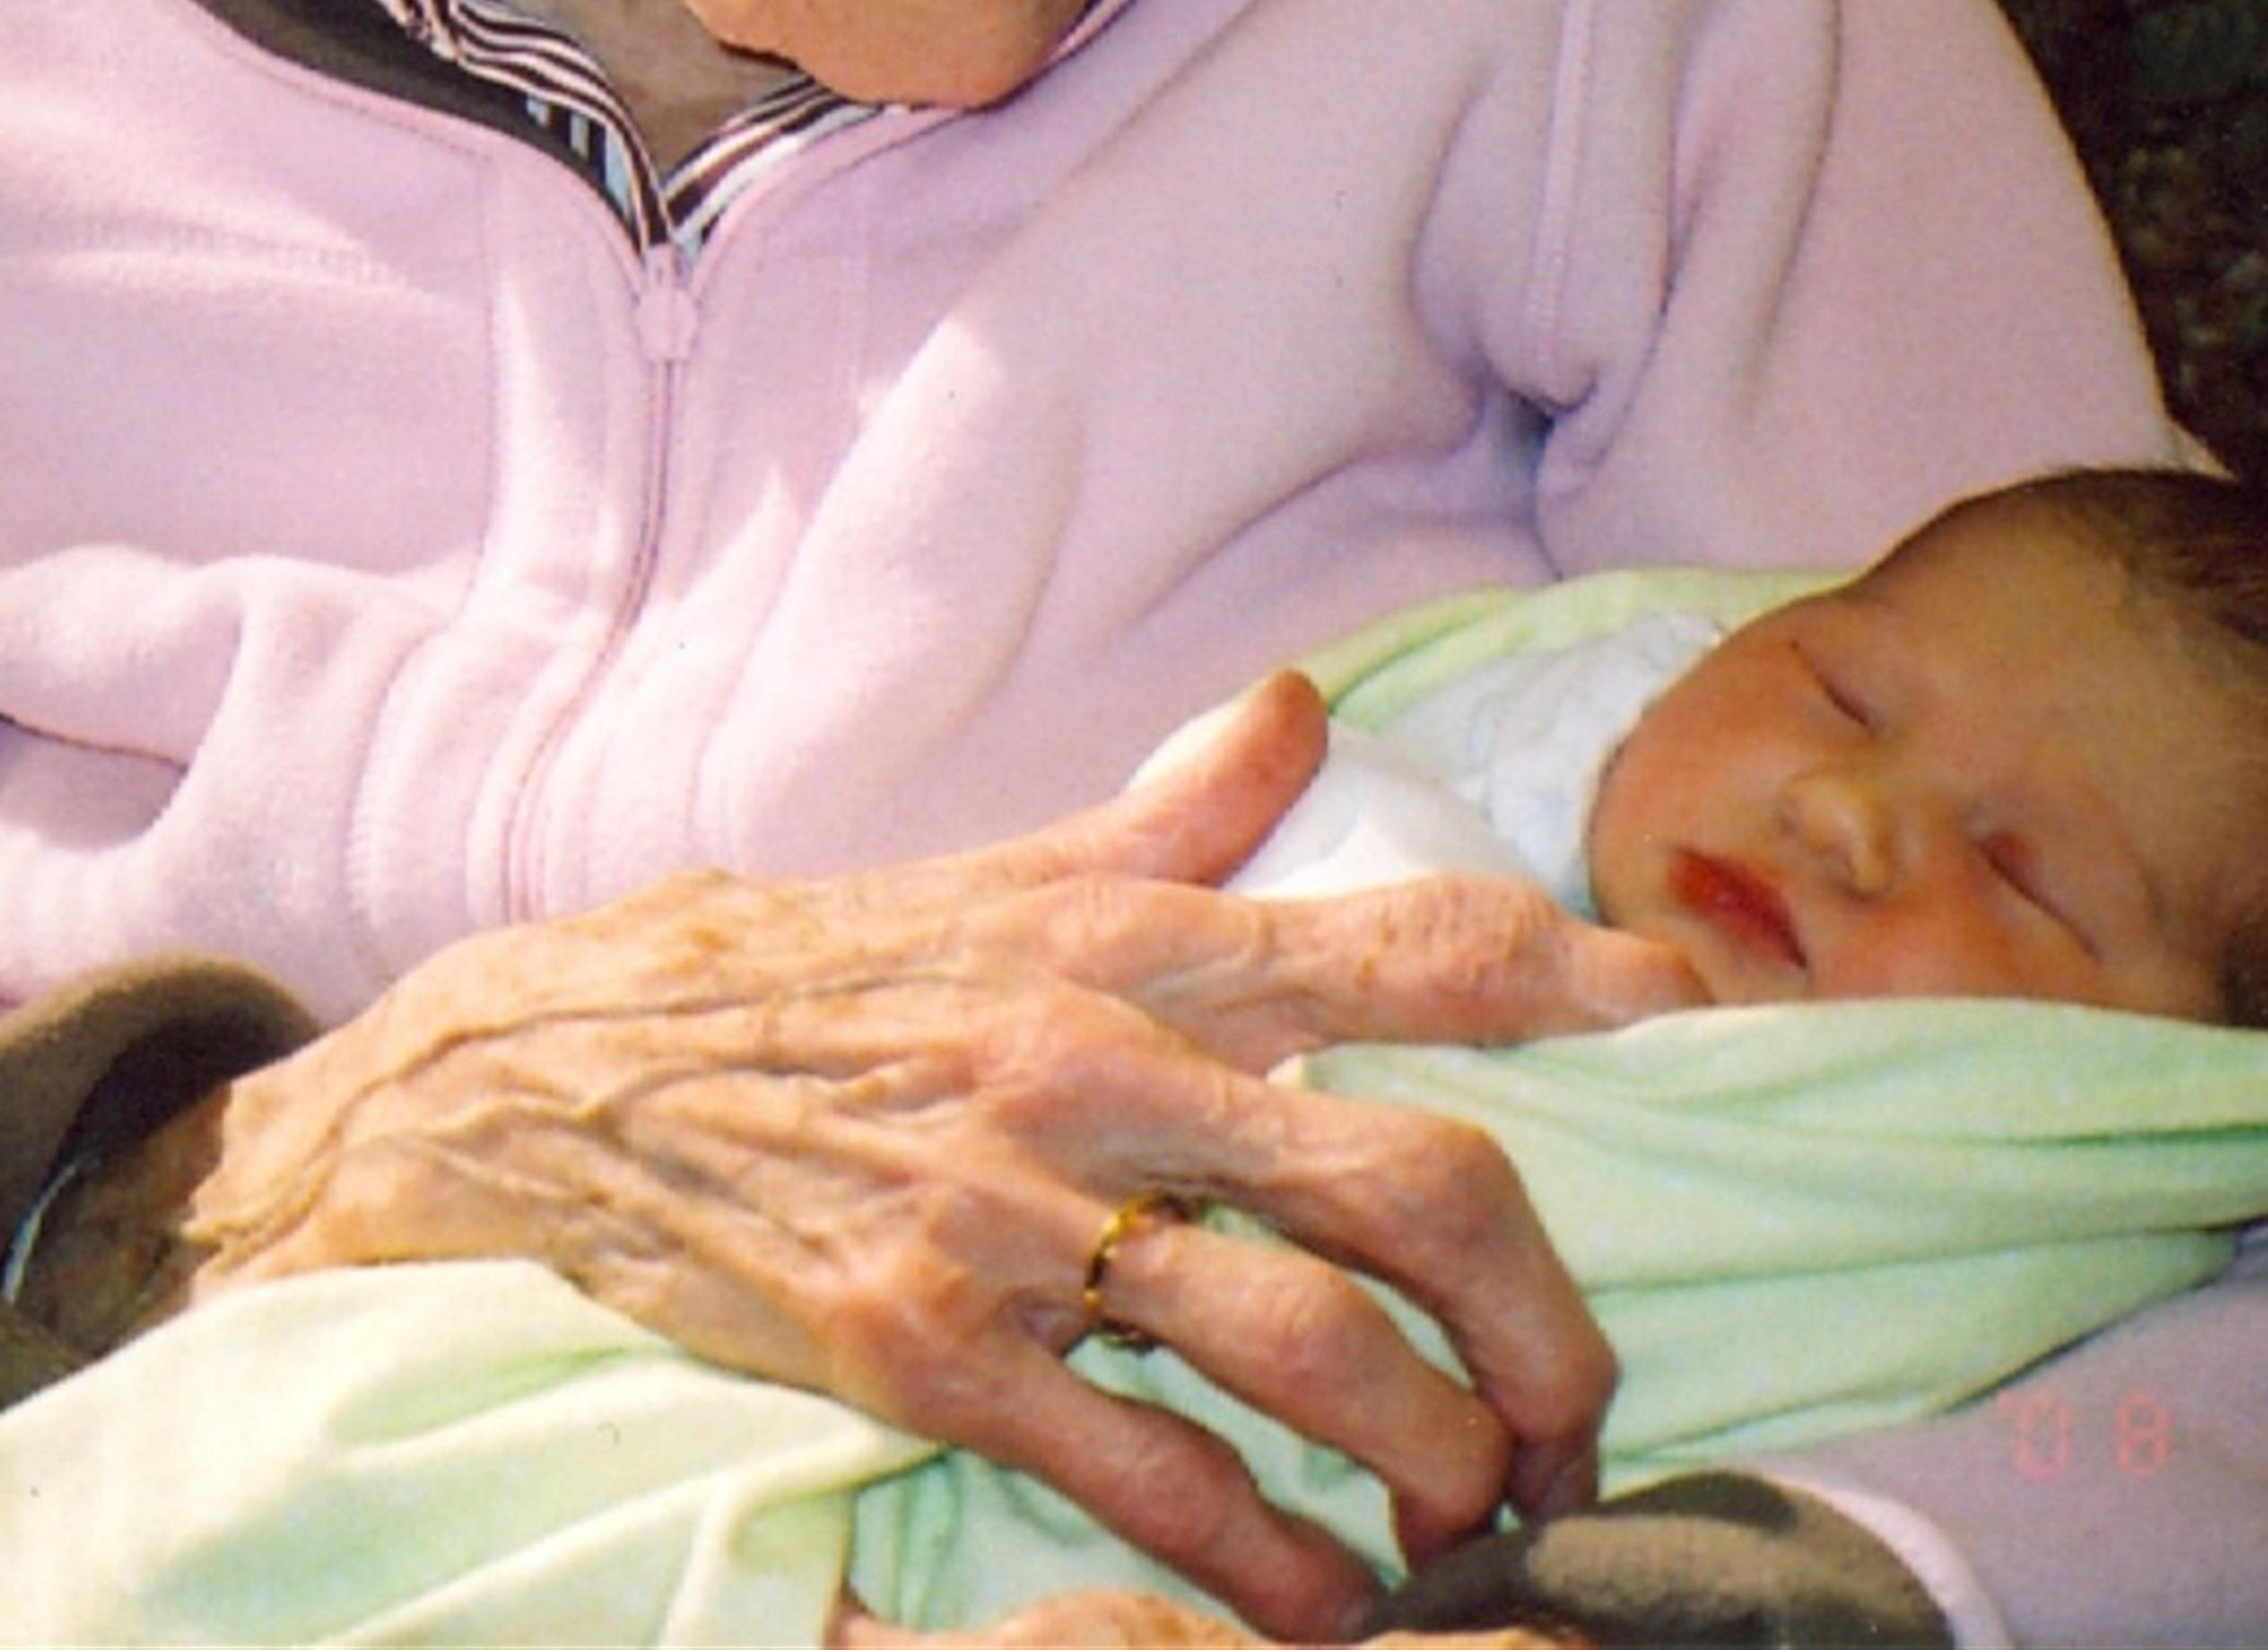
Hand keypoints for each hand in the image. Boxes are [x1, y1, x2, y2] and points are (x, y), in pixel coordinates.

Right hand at [160, 673, 1702, 1641]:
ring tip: (1466, 1526)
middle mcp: (1095, 1062)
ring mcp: (1009, 1214)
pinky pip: (1158, 1481)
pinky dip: (1273, 1567)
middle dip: (1551, 1319)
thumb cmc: (809, 976)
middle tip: (1578, 1407)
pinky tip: (1317, 1604)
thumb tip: (1301, 707)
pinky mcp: (924, 1349)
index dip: (1590, 979)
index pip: (1414, 942)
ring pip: (1316, 1356)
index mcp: (1128, 939)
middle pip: (1420, 1178)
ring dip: (1436, 1471)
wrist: (560, 1075)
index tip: (1707, 1026)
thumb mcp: (989, 878)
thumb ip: (1169, 816)